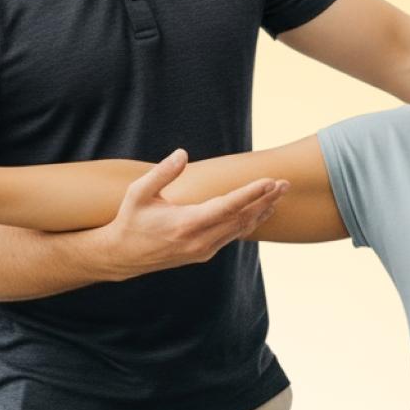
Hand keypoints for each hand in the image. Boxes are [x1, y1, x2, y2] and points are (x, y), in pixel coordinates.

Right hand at [100, 148, 288, 280]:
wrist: (123, 256)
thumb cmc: (130, 220)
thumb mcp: (138, 193)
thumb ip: (161, 173)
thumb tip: (182, 153)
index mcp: (186, 224)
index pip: (227, 207)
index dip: (251, 194)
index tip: (270, 181)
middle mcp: (199, 240)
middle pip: (242, 218)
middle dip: (265, 200)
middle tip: (286, 183)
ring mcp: (204, 250)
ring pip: (241, 229)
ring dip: (262, 211)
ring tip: (280, 194)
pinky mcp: (204, 253)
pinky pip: (233, 235)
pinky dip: (250, 221)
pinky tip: (261, 210)